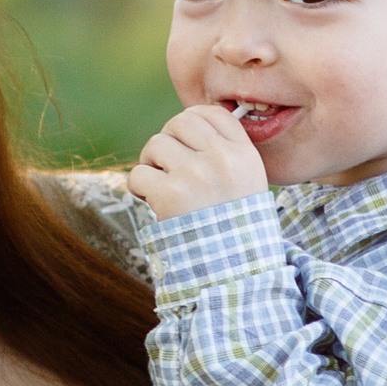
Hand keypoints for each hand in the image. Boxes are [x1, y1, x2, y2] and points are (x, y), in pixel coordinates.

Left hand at [129, 102, 269, 219]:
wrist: (232, 272)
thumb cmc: (235, 228)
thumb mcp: (248, 184)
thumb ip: (226, 154)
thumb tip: (188, 127)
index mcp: (243, 155)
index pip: (213, 113)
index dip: (192, 121)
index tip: (185, 141)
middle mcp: (221, 160)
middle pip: (180, 122)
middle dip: (168, 141)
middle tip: (168, 166)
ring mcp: (194, 175)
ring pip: (155, 144)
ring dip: (151, 164)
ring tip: (162, 187)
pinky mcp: (169, 195)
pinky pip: (138, 174)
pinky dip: (139, 189)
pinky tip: (152, 202)